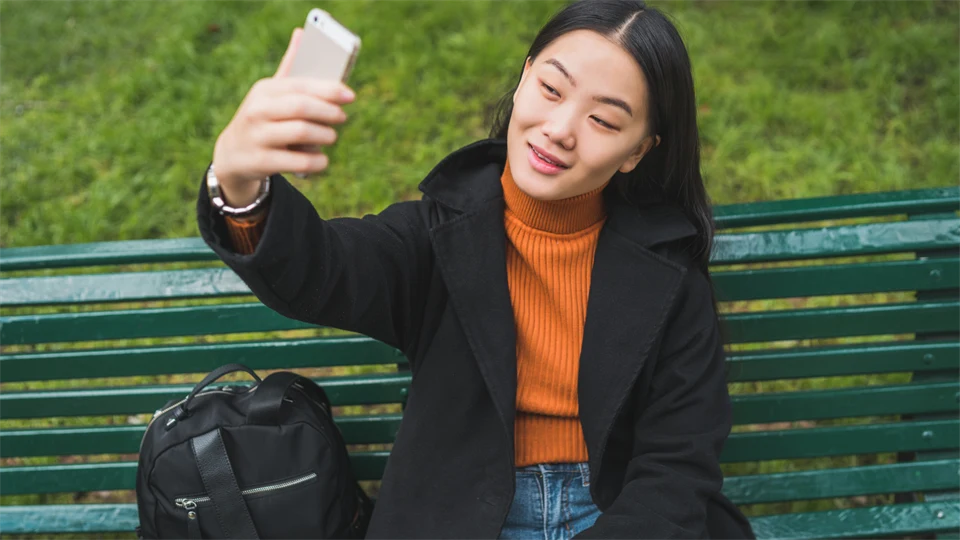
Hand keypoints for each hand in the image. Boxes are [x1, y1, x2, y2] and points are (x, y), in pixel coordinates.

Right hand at [210, 28, 355, 206]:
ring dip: (325, 136)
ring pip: (302, 133)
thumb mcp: (270, 92)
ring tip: (331, 137)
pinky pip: (298, 162)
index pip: (300, 85)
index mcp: (264, 90)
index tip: (350, 95)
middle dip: (328, 112)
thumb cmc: (262, 117)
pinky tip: (323, 159)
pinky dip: (317, 161)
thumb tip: (301, 32)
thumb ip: (289, 67)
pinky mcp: (260, 162)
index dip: (328, 90)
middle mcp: (257, 111)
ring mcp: (257, 137)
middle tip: (342, 117)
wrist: (232, 154)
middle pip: (302, 107)